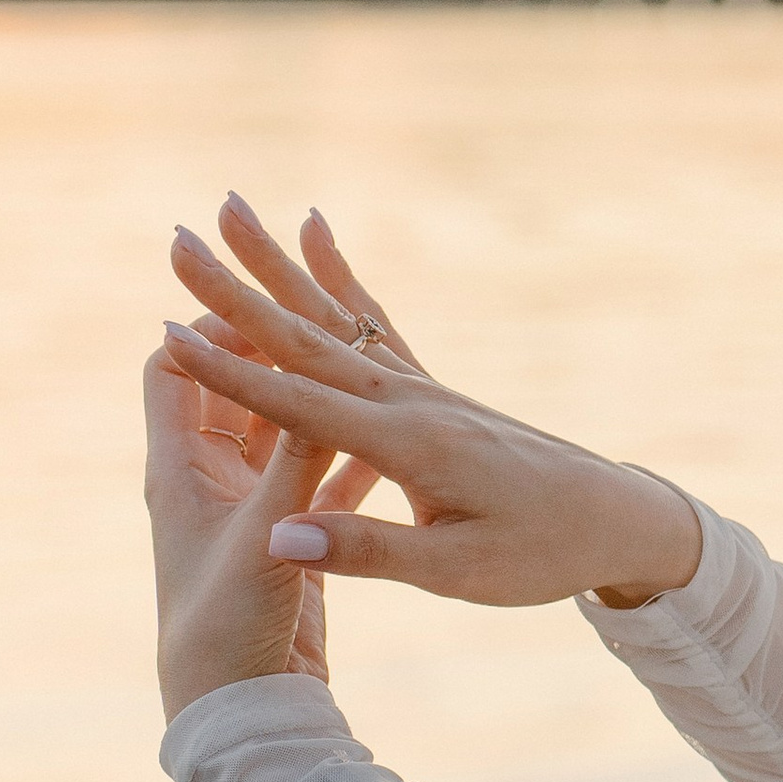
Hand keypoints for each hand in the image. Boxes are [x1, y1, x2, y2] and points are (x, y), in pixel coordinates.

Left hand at [143, 335, 338, 724]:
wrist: (238, 710)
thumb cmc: (225, 629)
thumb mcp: (265, 536)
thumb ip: (296, 462)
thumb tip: (316, 383)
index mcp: (180, 468)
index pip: (176, 369)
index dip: (212, 334)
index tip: (268, 316)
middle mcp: (209, 477)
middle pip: (235, 389)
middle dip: (273, 355)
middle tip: (324, 322)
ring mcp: (250, 506)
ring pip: (283, 430)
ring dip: (315, 401)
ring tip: (363, 364)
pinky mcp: (289, 536)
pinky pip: (320, 477)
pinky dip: (348, 456)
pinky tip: (390, 438)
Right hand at [159, 198, 703, 612]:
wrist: (617, 518)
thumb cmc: (540, 553)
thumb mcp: (457, 572)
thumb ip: (368, 550)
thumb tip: (280, 539)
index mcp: (407, 445)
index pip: (300, 404)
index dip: (230, 374)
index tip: (165, 336)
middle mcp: (410, 401)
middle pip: (305, 339)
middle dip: (235, 291)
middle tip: (176, 238)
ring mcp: (423, 388)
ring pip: (331, 319)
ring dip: (273, 267)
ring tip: (232, 210)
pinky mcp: (434, 390)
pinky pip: (373, 323)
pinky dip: (338, 278)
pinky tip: (317, 235)